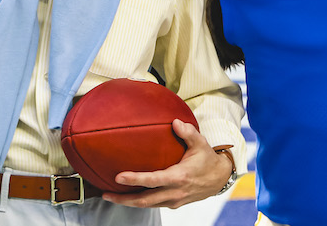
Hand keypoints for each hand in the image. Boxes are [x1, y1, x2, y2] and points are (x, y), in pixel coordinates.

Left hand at [102, 119, 234, 209]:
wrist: (220, 178)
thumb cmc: (207, 159)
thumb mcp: (200, 143)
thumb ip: (188, 132)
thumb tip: (174, 122)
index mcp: (179, 177)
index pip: (153, 180)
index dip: (135, 179)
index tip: (118, 177)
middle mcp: (175, 192)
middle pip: (145, 200)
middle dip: (124, 199)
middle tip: (106, 195)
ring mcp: (174, 200)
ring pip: (148, 204)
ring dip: (129, 202)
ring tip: (111, 196)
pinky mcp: (174, 203)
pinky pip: (154, 204)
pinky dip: (140, 201)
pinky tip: (129, 195)